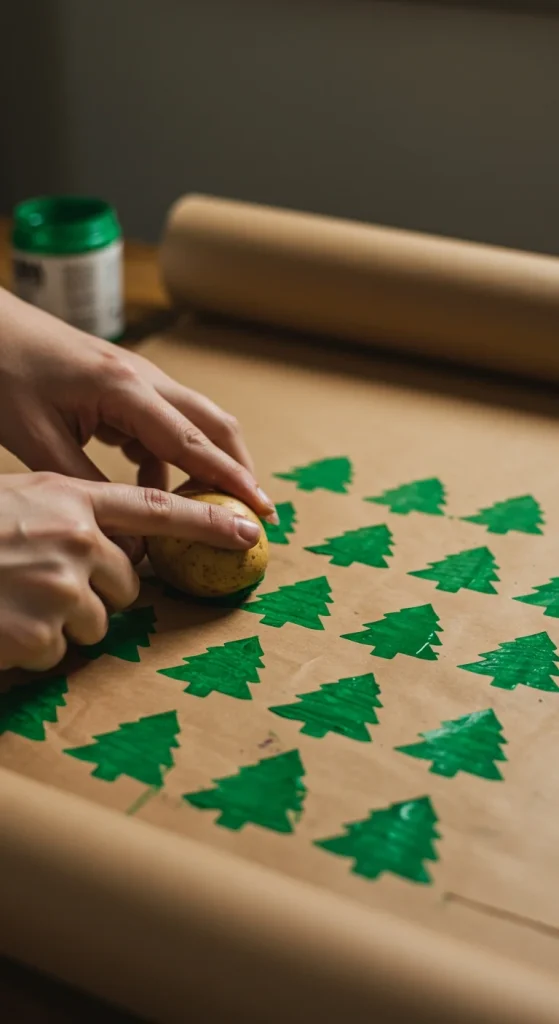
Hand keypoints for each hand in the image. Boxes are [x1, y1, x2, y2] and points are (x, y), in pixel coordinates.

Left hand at [0, 289, 276, 525]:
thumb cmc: (1, 371)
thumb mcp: (37, 440)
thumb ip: (87, 487)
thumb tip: (129, 538)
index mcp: (125, 389)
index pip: (193, 443)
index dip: (231, 480)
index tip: (261, 509)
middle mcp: (142, 379)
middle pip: (212, 424)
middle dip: (239, 467)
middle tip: (256, 510)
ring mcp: (135, 379)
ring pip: (191, 424)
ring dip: (207, 463)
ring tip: (212, 506)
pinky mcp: (121, 386)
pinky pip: (161, 426)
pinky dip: (169, 458)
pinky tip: (157, 485)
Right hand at [0, 471, 261, 670]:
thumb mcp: (16, 502)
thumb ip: (68, 516)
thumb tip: (107, 544)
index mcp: (68, 498)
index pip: (155, 509)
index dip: (208, 522)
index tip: (251, 530)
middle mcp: (74, 538)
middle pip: (126, 582)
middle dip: (96, 591)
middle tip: (43, 585)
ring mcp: (59, 586)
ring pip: (96, 622)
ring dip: (62, 623)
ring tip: (13, 603)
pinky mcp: (40, 632)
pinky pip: (60, 652)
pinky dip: (34, 649)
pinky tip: (3, 627)